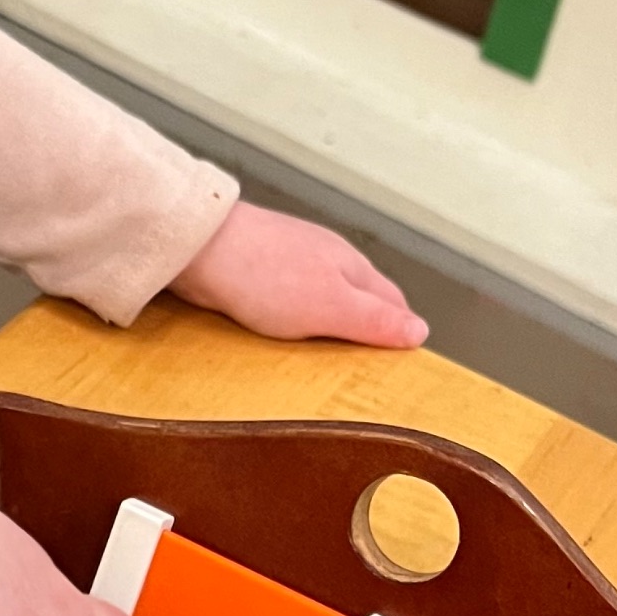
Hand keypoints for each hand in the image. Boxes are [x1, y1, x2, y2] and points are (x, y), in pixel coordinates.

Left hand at [172, 203, 425, 348]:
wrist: (197, 249)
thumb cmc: (264, 274)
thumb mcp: (333, 307)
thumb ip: (376, 320)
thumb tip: (419, 331)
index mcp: (351, 266)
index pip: (392, 302)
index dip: (398, 331)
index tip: (399, 361)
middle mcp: (325, 258)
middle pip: (359, 298)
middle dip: (365, 328)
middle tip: (363, 366)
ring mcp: (290, 261)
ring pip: (322, 297)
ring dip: (327, 324)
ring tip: (325, 355)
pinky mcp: (258, 270)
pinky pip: (287, 299)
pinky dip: (293, 319)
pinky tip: (281, 333)